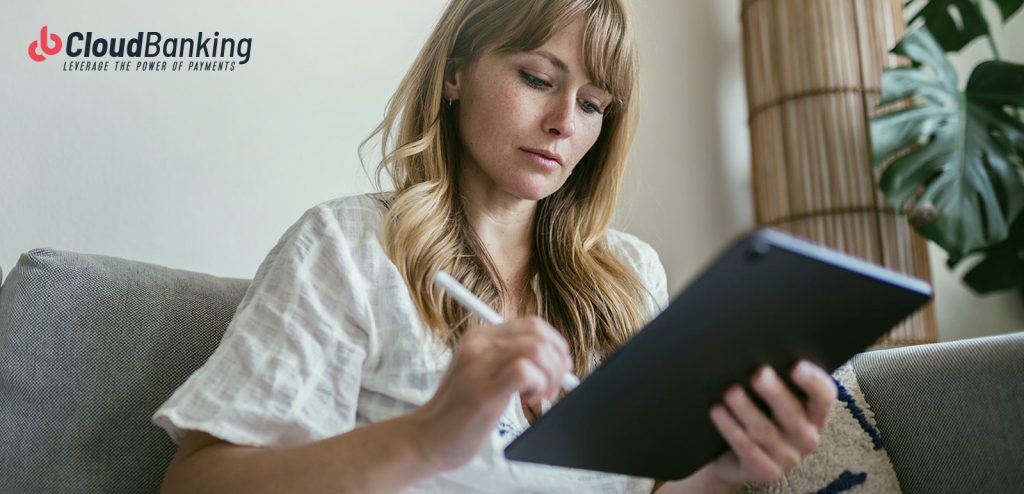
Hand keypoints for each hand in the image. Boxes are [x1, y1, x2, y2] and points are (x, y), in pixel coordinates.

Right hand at [408, 316, 572, 471]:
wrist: (427, 439)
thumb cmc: (460, 411)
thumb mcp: (482, 373)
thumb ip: (510, 360)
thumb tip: (555, 359)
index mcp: (479, 338)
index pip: (533, 325)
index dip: (555, 345)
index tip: (558, 369)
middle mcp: (478, 345)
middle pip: (538, 334)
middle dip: (557, 362)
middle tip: (550, 387)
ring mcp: (478, 366)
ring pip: (537, 349)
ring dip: (550, 375)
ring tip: (537, 396)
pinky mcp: (483, 391)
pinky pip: (526, 371)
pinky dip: (538, 385)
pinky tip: (527, 401)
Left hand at [708, 361, 836, 485]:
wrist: (737, 458)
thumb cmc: (759, 415)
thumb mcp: (771, 400)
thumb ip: (774, 378)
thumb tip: (756, 346)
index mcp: (814, 414)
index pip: (824, 396)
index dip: (813, 381)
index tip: (796, 365)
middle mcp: (806, 437)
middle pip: (792, 413)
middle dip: (775, 393)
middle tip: (758, 373)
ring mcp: (786, 458)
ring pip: (765, 431)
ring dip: (746, 409)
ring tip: (731, 391)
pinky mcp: (764, 471)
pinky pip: (746, 448)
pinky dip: (730, 428)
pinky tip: (717, 411)